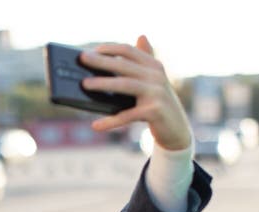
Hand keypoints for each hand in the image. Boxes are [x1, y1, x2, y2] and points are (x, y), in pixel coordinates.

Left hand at [80, 35, 191, 150]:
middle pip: (123, 65)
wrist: (177, 129)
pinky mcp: (154, 111)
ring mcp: (156, 93)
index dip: (109, 48)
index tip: (91, 50)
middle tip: (81, 59)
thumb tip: (140, 36)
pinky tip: (95, 126)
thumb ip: (143, 62)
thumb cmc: (157, 103)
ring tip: (84, 84)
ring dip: (103, 83)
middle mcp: (156, 76)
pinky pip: (127, 115)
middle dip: (101, 61)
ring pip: (125, 84)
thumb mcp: (152, 81)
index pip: (128, 50)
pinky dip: (110, 121)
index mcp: (153, 65)